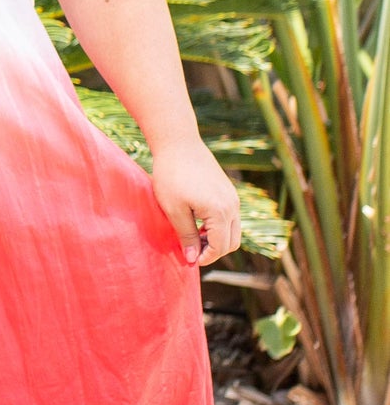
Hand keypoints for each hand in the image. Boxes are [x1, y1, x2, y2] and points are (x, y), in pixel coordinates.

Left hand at [150, 137, 239, 265]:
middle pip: (232, 242)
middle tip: (190, 250)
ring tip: (191, 235)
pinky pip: (230, 218)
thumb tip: (192, 259)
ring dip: (216, 239)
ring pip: (233, 231)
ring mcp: (233, 197)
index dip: (205, 258)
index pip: (220, 247)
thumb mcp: (174, 210)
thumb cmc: (171, 176)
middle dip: (213, 251)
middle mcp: (233, 206)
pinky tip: (196, 221)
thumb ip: (186, 236)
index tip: (188, 259)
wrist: (178, 144)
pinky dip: (218, 226)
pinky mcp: (229, 191)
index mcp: (220, 212)